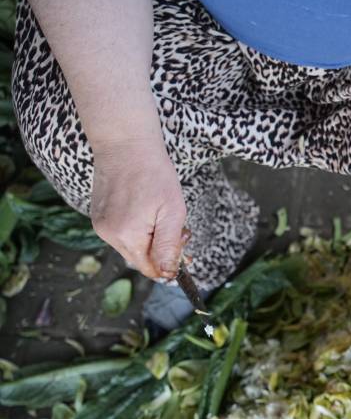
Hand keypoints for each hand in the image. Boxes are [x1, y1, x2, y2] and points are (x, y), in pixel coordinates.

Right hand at [90, 138, 187, 280]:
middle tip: (180, 231)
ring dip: (150, 239)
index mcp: (127, 236)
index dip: (169, 266)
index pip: (150, 268)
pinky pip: (122, 233)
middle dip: (162, 250)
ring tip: (163, 215)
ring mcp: (100, 224)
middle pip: (140, 259)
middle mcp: (108, 234)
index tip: (184, 255)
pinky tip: (147, 210)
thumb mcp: (172, 213)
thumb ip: (168, 247)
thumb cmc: (154, 175)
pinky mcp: (98, 215)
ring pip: (132, 246)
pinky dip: (137, 229)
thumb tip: (166, 274)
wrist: (126, 144)